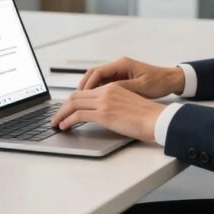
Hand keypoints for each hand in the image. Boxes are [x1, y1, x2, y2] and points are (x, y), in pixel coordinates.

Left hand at [49, 83, 165, 141]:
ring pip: (73, 104)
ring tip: (56, 123)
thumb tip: (103, 115)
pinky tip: (64, 126)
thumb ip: (114, 105)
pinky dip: (67, 120)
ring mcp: (104, 101)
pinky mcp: (104, 113)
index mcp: (112, 87)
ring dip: (61, 114)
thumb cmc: (148, 116)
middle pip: (76, 96)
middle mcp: (106, 91)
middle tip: (56, 117)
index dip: (72, 101)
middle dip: (63, 107)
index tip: (66, 109)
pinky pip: (78, 115)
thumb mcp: (128, 104)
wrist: (157, 118)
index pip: (86, 91)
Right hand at [78, 56, 184, 99]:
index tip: (81, 95)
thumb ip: (123, 88)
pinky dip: (97, 91)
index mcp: (122, 64)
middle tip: (76, 100)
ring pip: (97, 79)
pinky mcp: (121, 78)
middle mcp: (119, 66)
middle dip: (83, 87)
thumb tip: (106, 93)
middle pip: (94, 74)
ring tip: (82, 103)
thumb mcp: (141, 87)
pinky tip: (94, 102)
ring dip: (89, 90)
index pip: (97, 72)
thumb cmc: (159, 82)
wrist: (171, 80)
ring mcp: (119, 72)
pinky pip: (104, 83)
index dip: (87, 85)